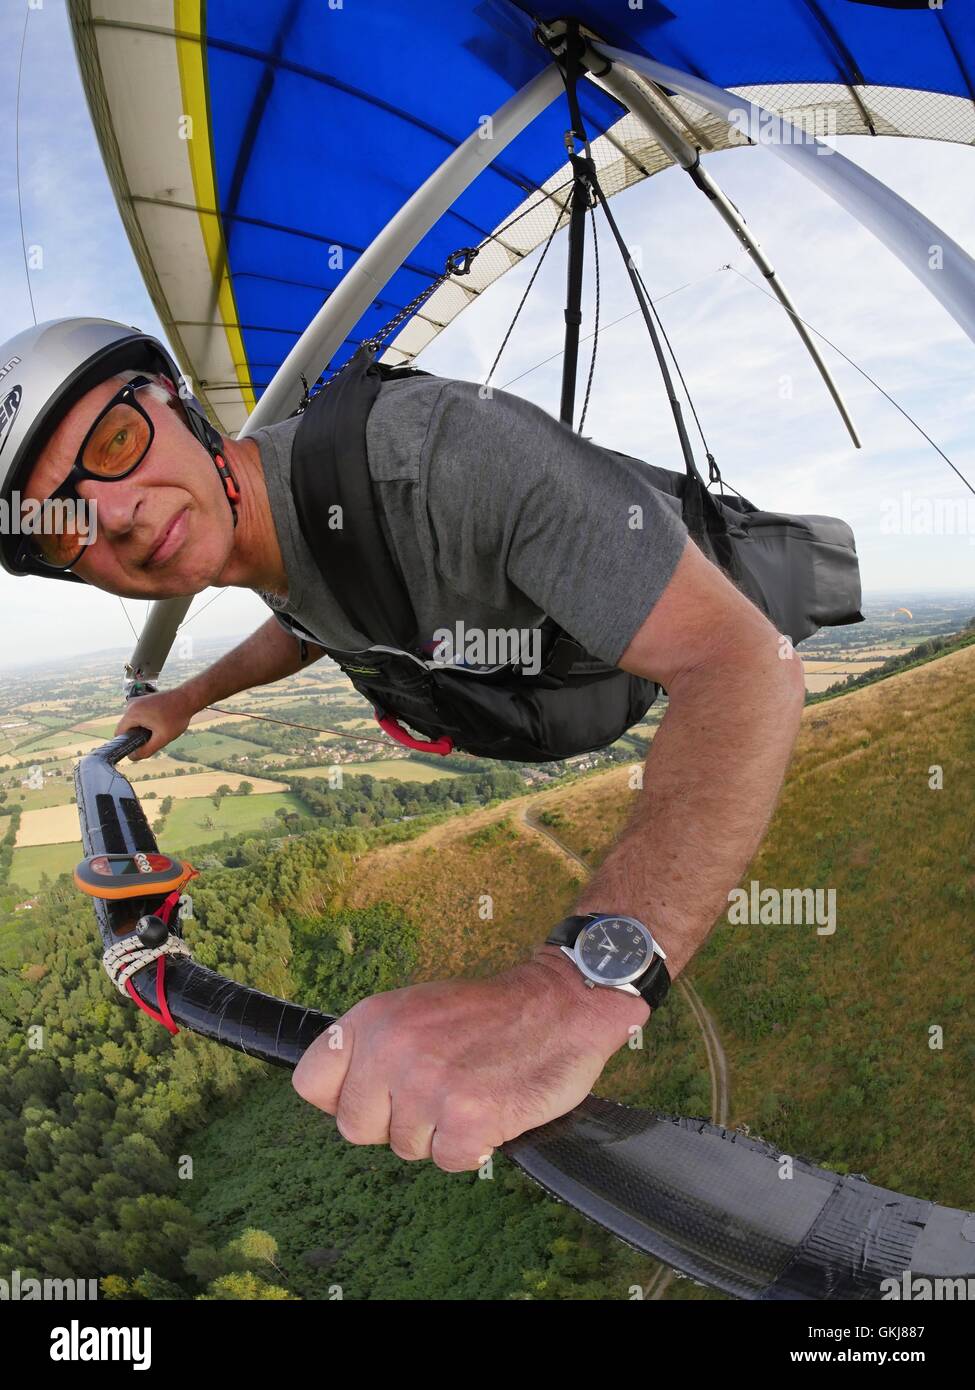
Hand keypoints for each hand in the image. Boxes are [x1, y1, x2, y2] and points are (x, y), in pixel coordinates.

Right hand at [114, 688, 196, 758]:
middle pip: (126, 727)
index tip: (138, 747)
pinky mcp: (142, 700)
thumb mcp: (162, 738)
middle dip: (137, 735)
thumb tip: (132, 757)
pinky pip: (137, 715)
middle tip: (154, 737)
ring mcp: (136, 701)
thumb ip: (146, 750)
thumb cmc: (176, 717)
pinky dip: (145, 721)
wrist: (187, 698)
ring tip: (159, 728)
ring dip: (142, 728)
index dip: (126, 743)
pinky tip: (159, 722)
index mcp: (132, 713)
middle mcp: (131, 705)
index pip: (119, 733)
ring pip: (132, 722)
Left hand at [291, 949, 649, 1171]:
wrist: (560, 1005)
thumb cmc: (488, 1013)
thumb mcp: (415, 1008)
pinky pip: (448, 1161)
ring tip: (468, 1091)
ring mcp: (428, 1085)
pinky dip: (471, 1147)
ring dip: (437, 1132)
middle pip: (356, 1128)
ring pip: (404, 1148)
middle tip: (435, 1092)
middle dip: (394, 1121)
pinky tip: (489, 1109)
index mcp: (372, 1019)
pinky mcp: (467, 1118)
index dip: (341, 1097)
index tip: (373, 1094)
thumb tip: (332, 1099)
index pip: (310, 1082)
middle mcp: (392, 1049)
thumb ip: (372, 1046)